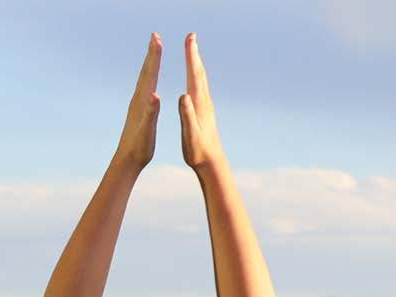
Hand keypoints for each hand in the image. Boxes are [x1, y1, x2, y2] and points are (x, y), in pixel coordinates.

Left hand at [115, 33, 161, 171]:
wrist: (126, 162)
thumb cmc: (139, 148)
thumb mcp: (147, 131)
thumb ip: (151, 113)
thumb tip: (155, 96)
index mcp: (142, 102)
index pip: (150, 74)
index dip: (154, 57)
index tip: (157, 39)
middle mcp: (137, 101)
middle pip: (145, 72)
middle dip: (151, 54)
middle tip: (155, 36)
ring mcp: (136, 106)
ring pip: (144, 80)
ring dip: (149, 64)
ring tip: (153, 52)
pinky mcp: (137, 112)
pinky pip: (144, 89)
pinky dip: (148, 79)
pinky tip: (150, 80)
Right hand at [178, 33, 224, 173]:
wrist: (212, 161)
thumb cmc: (198, 150)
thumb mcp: (189, 134)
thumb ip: (187, 115)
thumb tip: (183, 96)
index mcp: (198, 104)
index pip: (194, 75)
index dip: (190, 56)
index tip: (189, 39)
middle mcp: (204, 101)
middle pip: (199, 72)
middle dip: (194, 53)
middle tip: (191, 36)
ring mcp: (205, 105)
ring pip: (201, 78)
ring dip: (196, 63)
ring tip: (192, 50)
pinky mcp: (204, 111)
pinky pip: (200, 87)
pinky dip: (196, 76)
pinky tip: (195, 75)